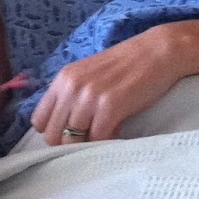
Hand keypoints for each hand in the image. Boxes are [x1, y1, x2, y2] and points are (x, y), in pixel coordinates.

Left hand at [32, 24, 195, 144]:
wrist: (158, 51)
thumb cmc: (127, 65)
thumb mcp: (90, 75)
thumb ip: (74, 96)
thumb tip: (67, 128)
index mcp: (63, 79)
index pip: (39, 120)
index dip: (54, 132)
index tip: (71, 135)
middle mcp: (71, 87)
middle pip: (53, 135)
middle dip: (69, 144)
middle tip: (89, 141)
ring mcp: (90, 97)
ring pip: (72, 141)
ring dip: (87, 146)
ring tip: (103, 139)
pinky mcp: (110, 106)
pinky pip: (97, 139)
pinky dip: (105, 144)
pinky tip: (116, 135)